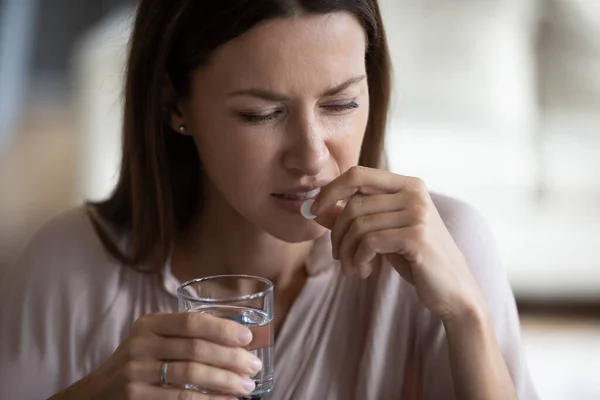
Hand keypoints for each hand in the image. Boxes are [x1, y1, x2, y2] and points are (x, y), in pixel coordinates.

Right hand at [54, 313, 260, 399]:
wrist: (97, 393)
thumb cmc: (139, 363)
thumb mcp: (154, 339)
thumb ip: (185, 335)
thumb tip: (240, 339)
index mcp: (150, 324)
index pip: (191, 321)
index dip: (222, 329)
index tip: (248, 338)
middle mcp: (142, 344)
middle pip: (196, 349)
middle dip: (231, 359)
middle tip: (254, 366)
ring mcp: (137, 372)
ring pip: (192, 375)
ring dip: (225, 382)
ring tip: (246, 387)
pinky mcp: (137, 397)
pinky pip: (182, 399)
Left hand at [311, 166, 485, 320]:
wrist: (452, 289)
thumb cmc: (415, 258)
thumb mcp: (381, 234)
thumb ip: (352, 218)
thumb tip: (316, 210)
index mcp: (407, 184)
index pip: (357, 174)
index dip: (330, 190)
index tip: (314, 211)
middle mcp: (414, 192)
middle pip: (353, 205)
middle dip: (337, 234)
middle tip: (338, 257)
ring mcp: (417, 212)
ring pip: (358, 225)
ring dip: (346, 252)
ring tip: (351, 269)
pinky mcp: (416, 235)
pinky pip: (369, 242)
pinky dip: (358, 259)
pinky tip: (363, 272)